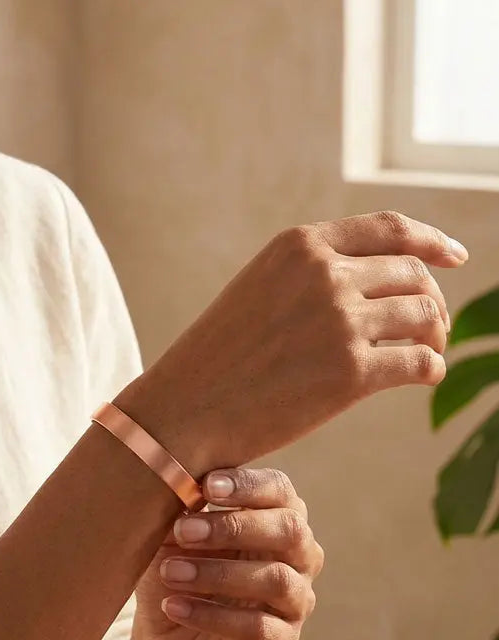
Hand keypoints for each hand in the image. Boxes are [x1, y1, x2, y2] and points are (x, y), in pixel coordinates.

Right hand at [120, 212, 467, 475]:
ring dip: (435, 334)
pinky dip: (430, 368)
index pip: (390, 229)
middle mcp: (325, 274)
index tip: (455, 257)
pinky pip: (420, 361)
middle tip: (431, 327)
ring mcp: (341, 321)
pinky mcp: (352, 372)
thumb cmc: (219, 358)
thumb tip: (379, 282)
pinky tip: (422, 376)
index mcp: (301, 245)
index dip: (432, 242)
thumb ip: (312, 275)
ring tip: (425, 351)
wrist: (186, 410)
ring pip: (425, 313)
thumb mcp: (260, 290)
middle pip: (414, 274)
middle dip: (431, 299)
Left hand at [130, 468, 323, 639]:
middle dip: (234, 527)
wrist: (164, 637)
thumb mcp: (171, 538)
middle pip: (289, 530)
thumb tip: (180, 485)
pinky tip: (174, 606)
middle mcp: (299, 556)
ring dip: (218, 573)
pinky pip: (257, 627)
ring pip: (276, 579)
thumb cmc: (176, 571)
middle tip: (184, 531)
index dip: (248, 485)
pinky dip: (211, 615)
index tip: (207, 486)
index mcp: (276, 517)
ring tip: (170, 572)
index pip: (279, 490)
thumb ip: (183, 510)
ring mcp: (295, 601)